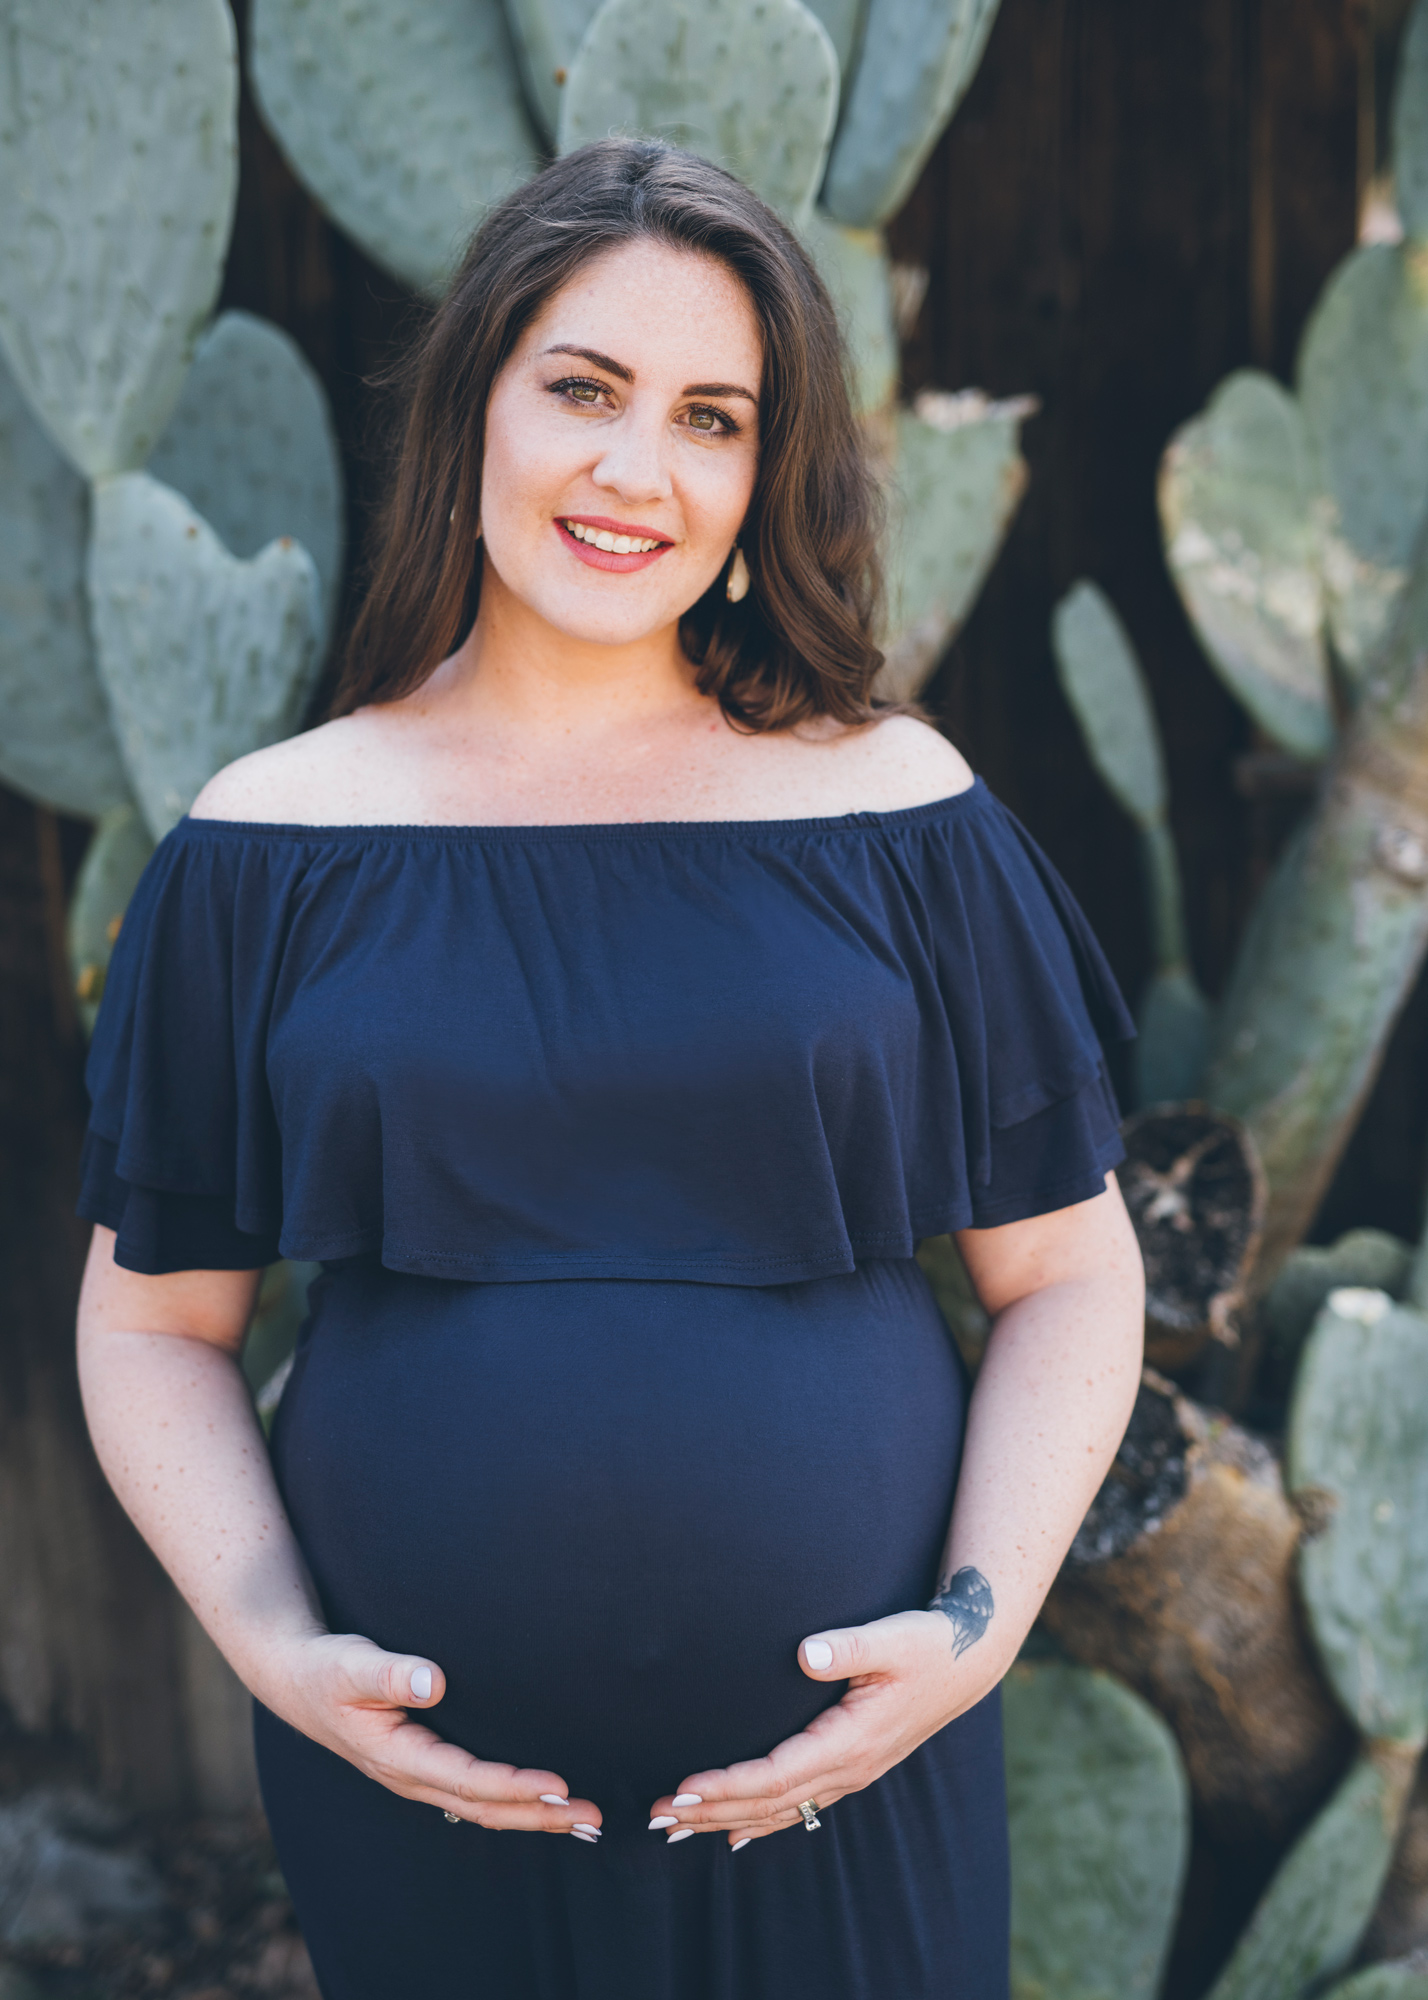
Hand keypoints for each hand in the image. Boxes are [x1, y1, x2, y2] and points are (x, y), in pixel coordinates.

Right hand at [257, 1632, 603, 1838]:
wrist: (297, 1678)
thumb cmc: (326, 1668)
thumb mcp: (349, 1665)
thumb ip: (388, 1672)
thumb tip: (432, 1681)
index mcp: (397, 1757)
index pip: (467, 1781)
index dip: (514, 1786)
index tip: (558, 1786)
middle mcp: (411, 1776)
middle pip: (483, 1807)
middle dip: (538, 1815)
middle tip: (592, 1816)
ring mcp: (418, 1774)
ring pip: (481, 1806)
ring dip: (532, 1814)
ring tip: (582, 1818)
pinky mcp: (424, 1763)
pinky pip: (474, 1791)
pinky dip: (511, 1799)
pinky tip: (540, 1801)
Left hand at [647, 1610, 1001, 1847]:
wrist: (966, 1660)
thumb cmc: (926, 1644)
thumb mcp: (893, 1637)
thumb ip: (850, 1646)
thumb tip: (807, 1653)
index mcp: (852, 1741)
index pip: (777, 1774)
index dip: (728, 1786)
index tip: (683, 1788)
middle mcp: (849, 1768)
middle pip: (769, 1802)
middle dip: (710, 1812)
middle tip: (656, 1819)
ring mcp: (851, 1773)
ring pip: (780, 1810)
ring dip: (726, 1820)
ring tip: (676, 1829)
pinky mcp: (851, 1767)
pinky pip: (799, 1806)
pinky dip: (762, 1822)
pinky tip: (733, 1835)